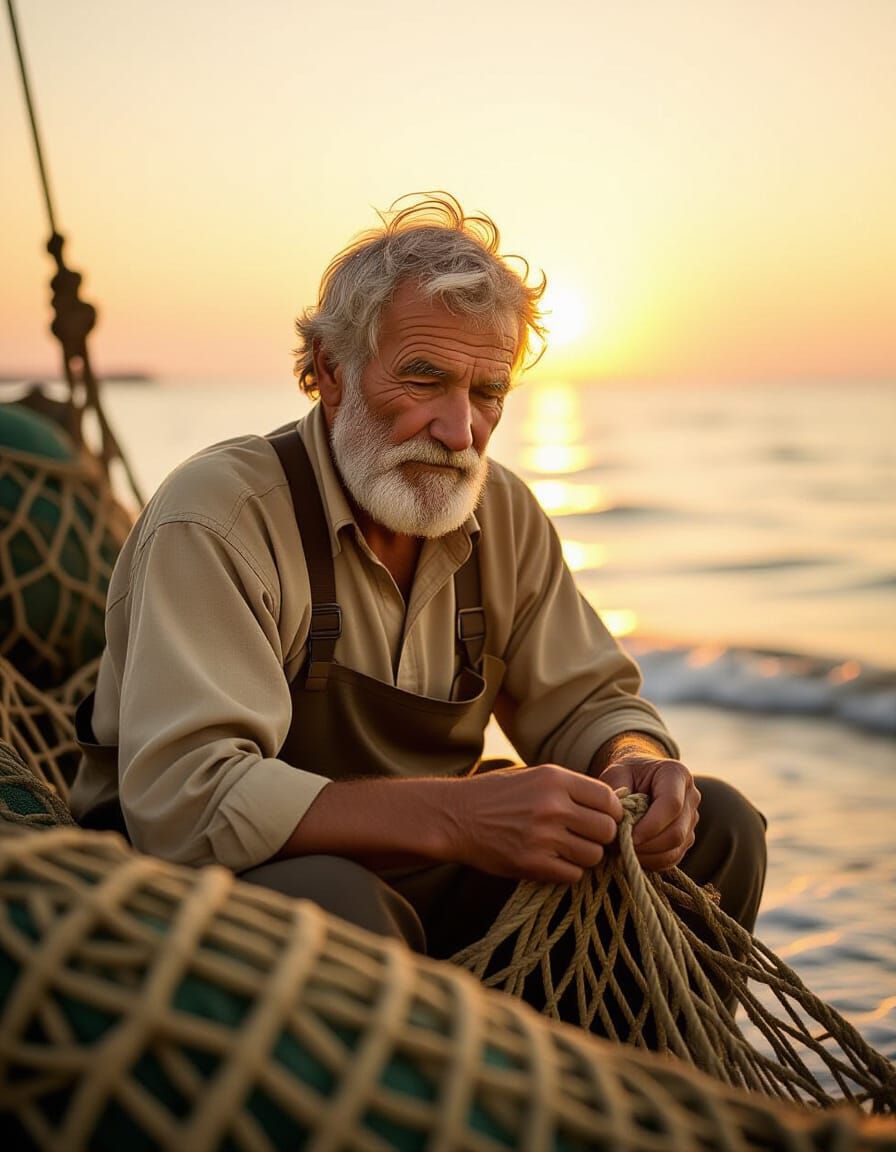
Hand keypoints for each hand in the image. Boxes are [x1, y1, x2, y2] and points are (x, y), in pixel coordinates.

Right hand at [449, 764, 624, 884]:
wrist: (455, 817)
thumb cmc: (495, 795)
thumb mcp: (533, 777)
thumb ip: (569, 788)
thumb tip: (610, 805)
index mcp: (555, 779)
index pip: (608, 799)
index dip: (611, 812)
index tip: (602, 818)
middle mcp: (553, 806)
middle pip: (606, 830)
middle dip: (601, 837)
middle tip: (586, 838)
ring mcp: (543, 836)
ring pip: (593, 855)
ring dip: (585, 856)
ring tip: (566, 850)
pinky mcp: (532, 864)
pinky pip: (573, 875)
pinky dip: (567, 872)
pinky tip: (552, 862)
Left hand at [599, 754, 699, 871]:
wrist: (638, 777)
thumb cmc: (626, 773)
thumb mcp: (616, 773)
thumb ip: (616, 794)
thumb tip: (614, 823)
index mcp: (677, 774)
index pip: (671, 804)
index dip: (650, 825)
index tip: (627, 836)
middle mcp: (691, 797)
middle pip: (676, 832)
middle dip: (646, 845)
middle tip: (619, 847)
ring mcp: (691, 820)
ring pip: (675, 849)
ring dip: (647, 856)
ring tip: (622, 851)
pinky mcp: (686, 838)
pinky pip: (673, 858)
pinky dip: (651, 862)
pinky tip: (632, 855)